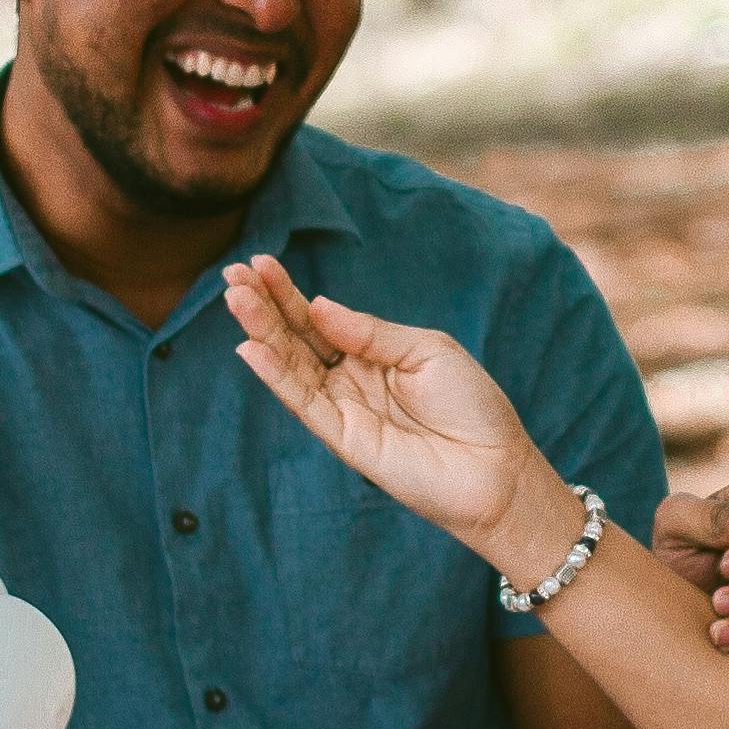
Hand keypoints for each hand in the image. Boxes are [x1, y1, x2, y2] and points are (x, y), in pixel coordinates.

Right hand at [224, 256, 556, 568]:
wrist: (495, 466)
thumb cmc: (471, 405)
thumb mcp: (425, 349)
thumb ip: (370, 331)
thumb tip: (318, 306)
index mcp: (371, 353)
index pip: (319, 318)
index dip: (289, 293)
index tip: (260, 262)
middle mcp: (350, 379)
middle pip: (296, 338)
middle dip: (264, 306)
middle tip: (232, 274)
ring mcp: (343, 408)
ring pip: (292, 366)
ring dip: (262, 333)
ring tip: (235, 298)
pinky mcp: (343, 438)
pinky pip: (303, 403)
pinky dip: (276, 376)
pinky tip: (251, 348)